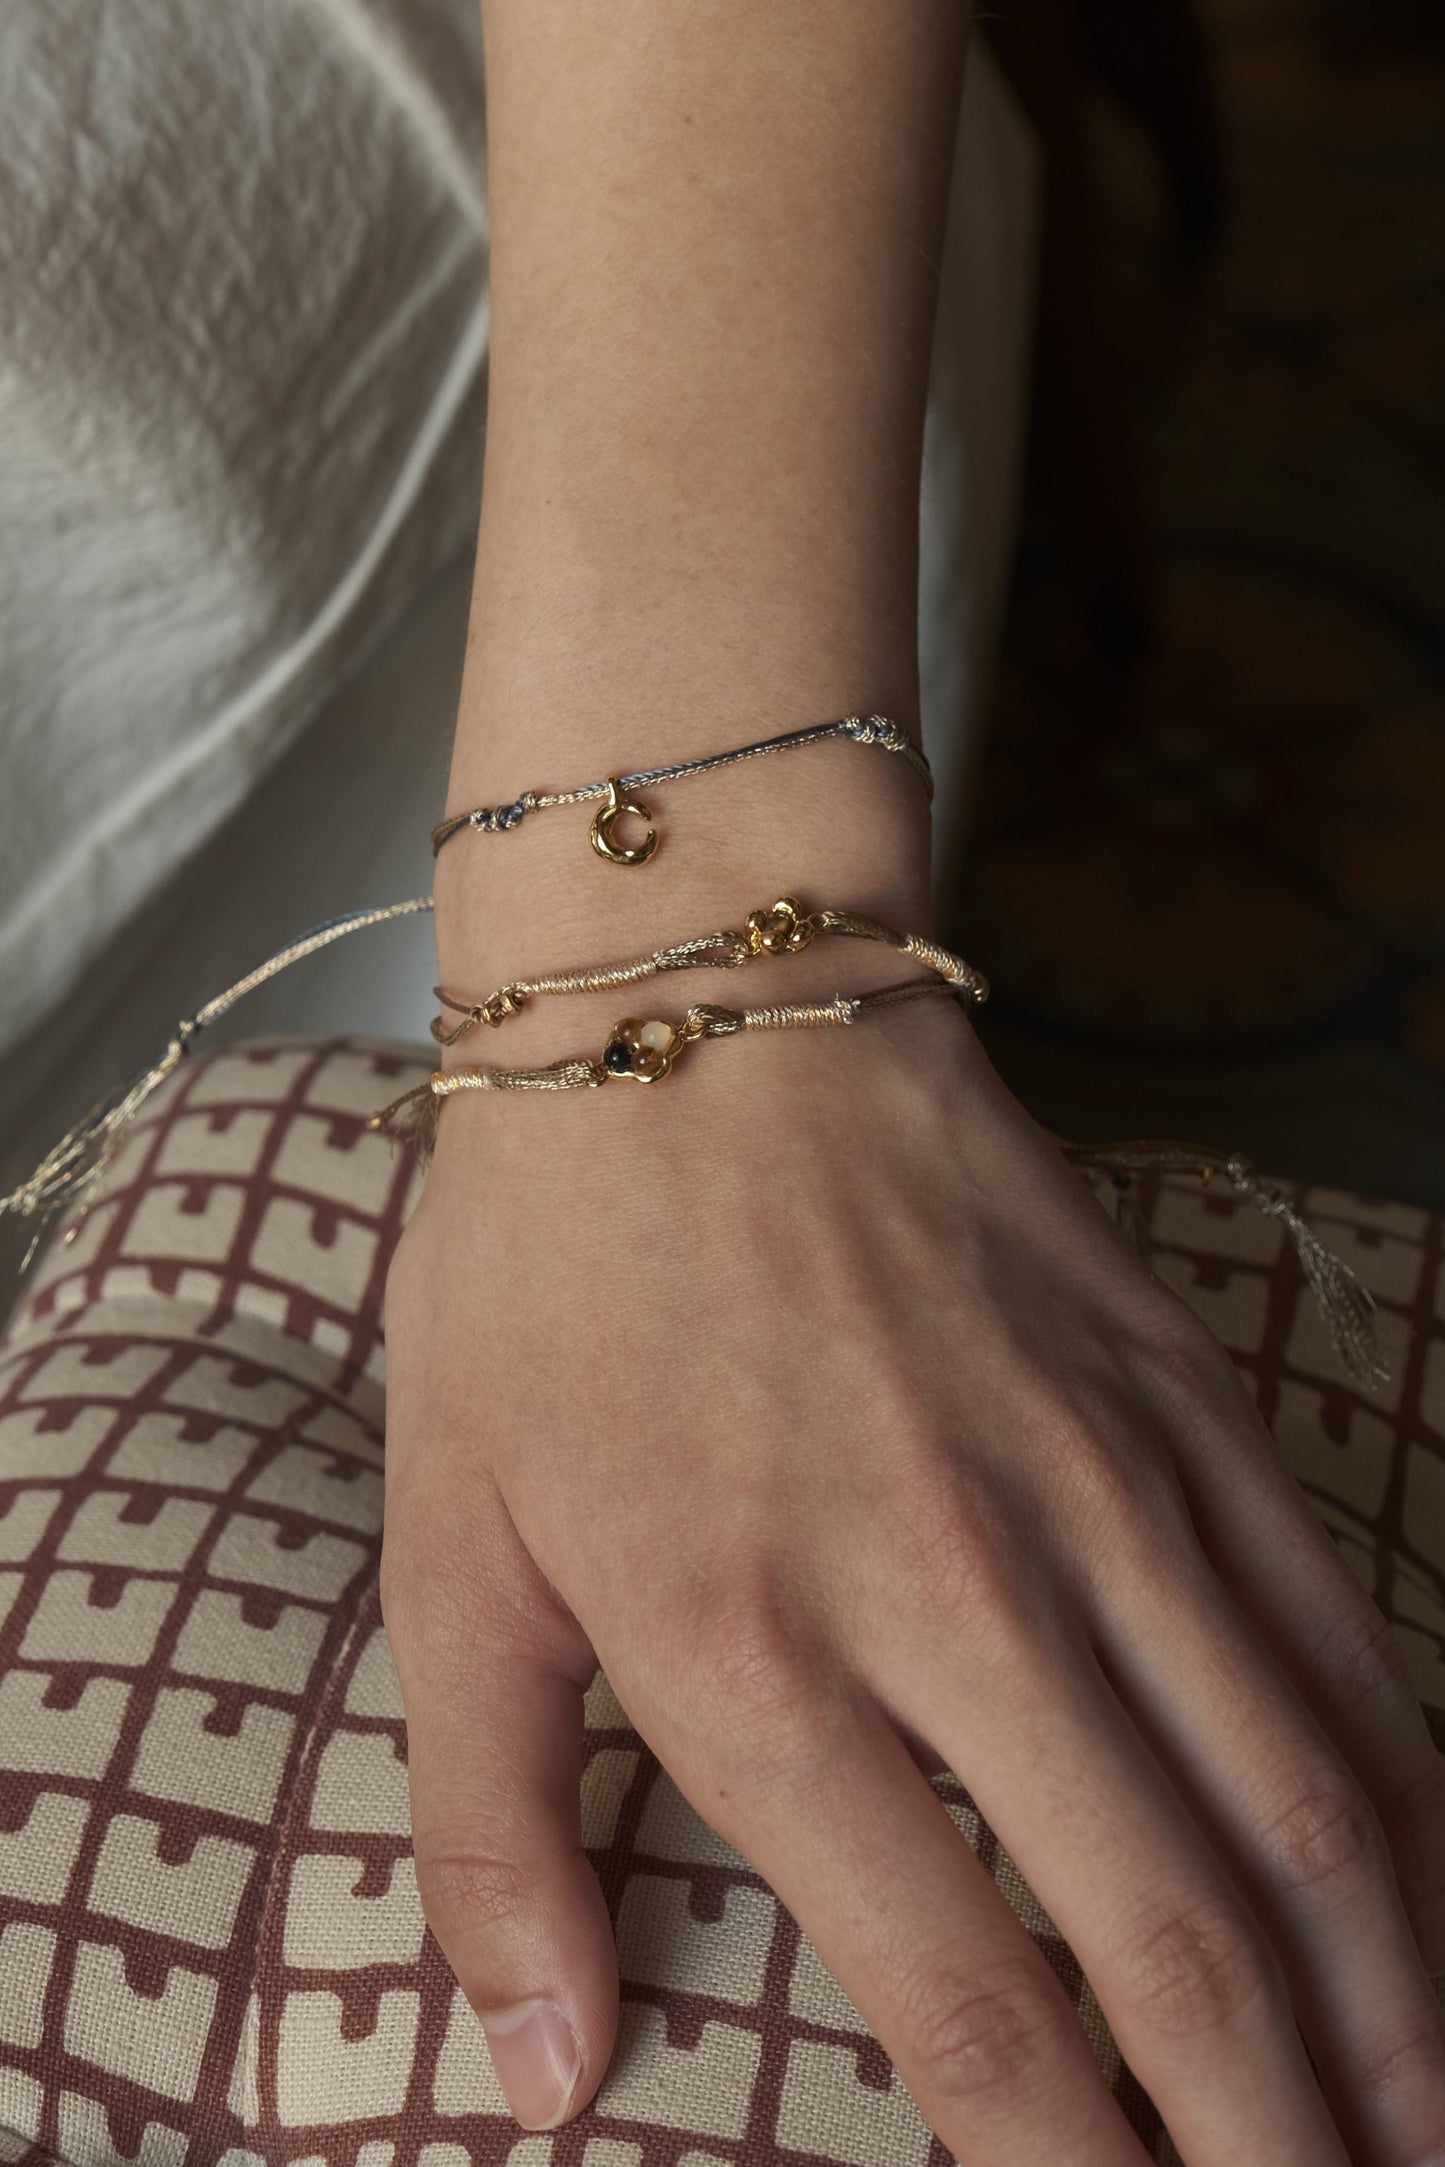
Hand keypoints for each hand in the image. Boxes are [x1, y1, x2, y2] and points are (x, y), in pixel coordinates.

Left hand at [379, 992, 1444, 2165]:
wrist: (705, 1015)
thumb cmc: (552, 1282)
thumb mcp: (452, 1549)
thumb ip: (488, 1829)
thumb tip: (543, 2073)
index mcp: (763, 1657)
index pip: (977, 2004)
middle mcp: (968, 1593)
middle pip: (1192, 1948)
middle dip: (1285, 2154)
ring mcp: (1110, 1491)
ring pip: (1318, 1813)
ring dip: (1396, 2017)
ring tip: (1417, 2141)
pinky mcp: (1187, 1407)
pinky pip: (1342, 1642)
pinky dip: (1411, 1811)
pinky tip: (1420, 1909)